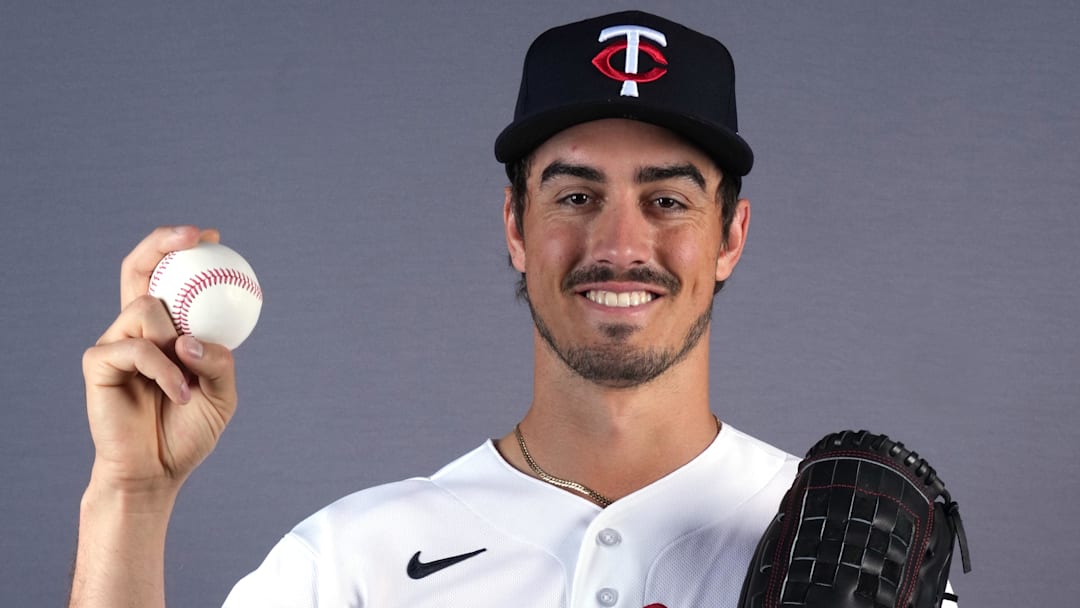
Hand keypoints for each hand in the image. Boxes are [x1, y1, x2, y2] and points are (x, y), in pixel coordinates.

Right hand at [81, 225, 238, 496]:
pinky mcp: (98, 363)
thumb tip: (191, 338)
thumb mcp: (222, 393)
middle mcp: (136, 328)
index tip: (214, 237)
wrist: (157, 471)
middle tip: (196, 237)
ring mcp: (115, 343)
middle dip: (161, 242)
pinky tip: (180, 395)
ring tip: (190, 381)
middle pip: (136, 268)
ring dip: (177, 341)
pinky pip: (137, 349)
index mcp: (166, 329)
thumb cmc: (189, 429)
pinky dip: (165, 371)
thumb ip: (218, 360)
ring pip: (146, 309)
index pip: (167, 277)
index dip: (182, 250)